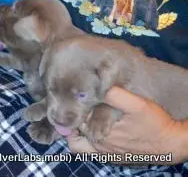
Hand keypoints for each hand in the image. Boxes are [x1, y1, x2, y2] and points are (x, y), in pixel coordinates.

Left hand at [67, 86, 187, 164]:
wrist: (171, 143)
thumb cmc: (154, 123)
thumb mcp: (137, 104)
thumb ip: (115, 95)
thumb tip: (98, 86)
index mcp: (100, 133)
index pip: (75, 120)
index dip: (73, 108)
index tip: (75, 98)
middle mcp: (99, 146)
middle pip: (74, 131)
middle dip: (74, 118)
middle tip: (79, 105)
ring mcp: (104, 154)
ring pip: (78, 143)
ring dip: (77, 130)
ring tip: (84, 117)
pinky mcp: (110, 157)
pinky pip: (88, 152)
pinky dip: (85, 141)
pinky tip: (92, 128)